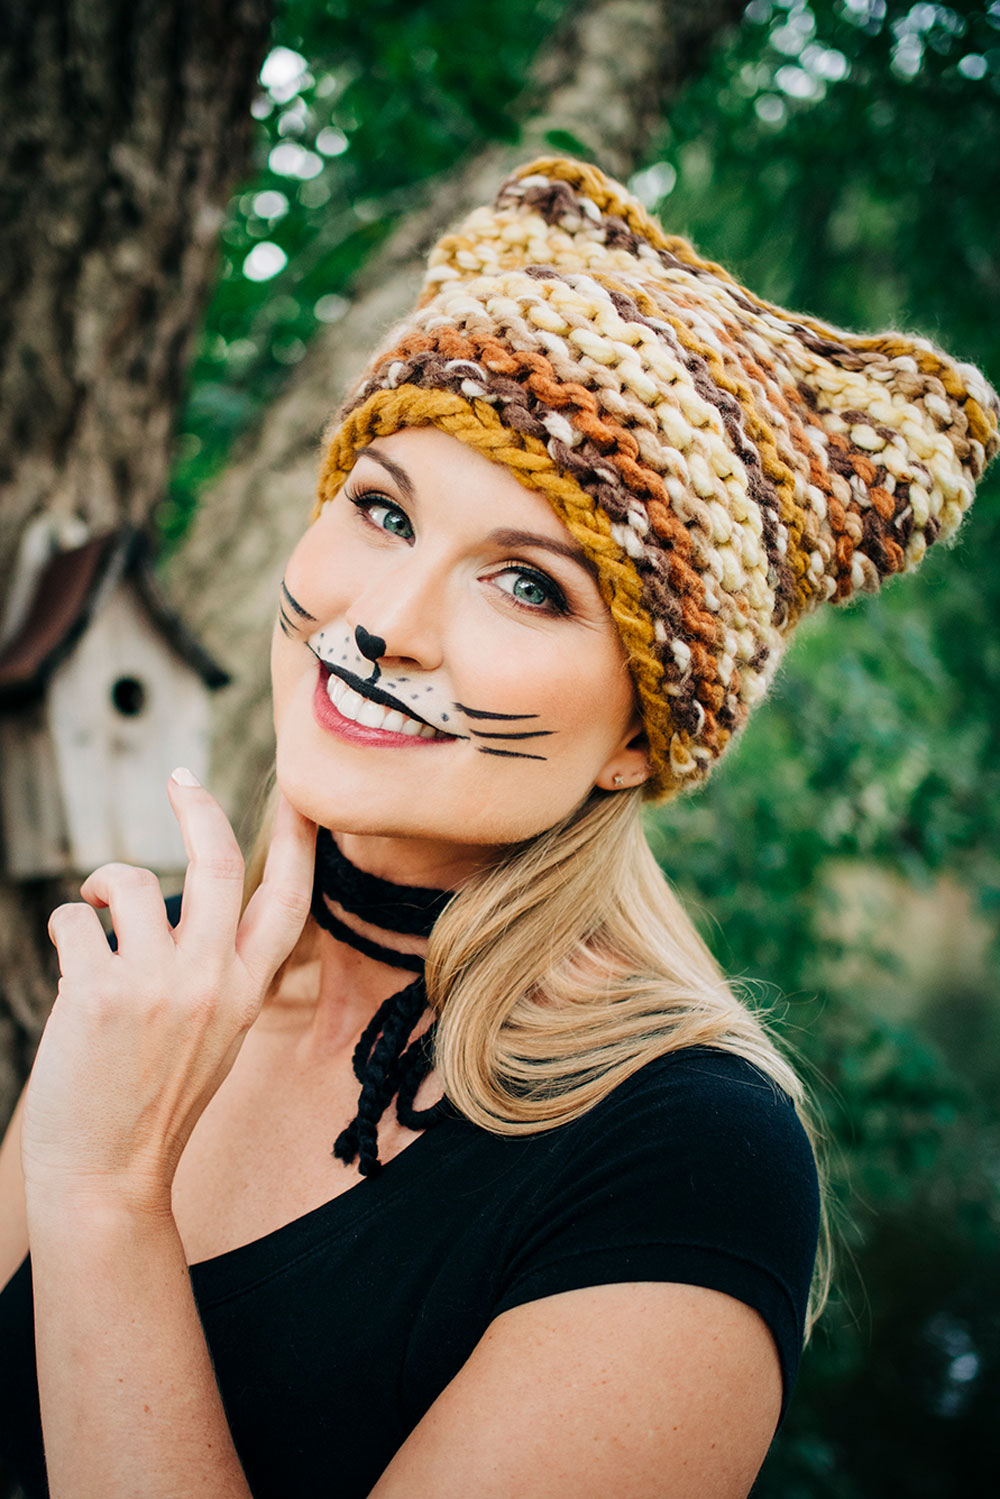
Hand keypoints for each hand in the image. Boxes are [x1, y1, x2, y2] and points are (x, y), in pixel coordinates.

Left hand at [21, 774, 315, 1217]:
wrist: (107, 1176)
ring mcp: (158, 985)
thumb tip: (182, 905)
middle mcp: (212, 981)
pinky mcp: (98, 992)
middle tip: (181, 779)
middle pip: (218, 861)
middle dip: (198, 806)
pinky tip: (67, 959)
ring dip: (103, 882)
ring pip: (131, 881)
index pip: (288, 899)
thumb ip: (216, 972)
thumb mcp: (215, 1036)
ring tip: (94, 906)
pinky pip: (74, 919)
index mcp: (248, 991)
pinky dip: (65, 926)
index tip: (298, 795)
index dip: (297, 839)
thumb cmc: (154, 1105)